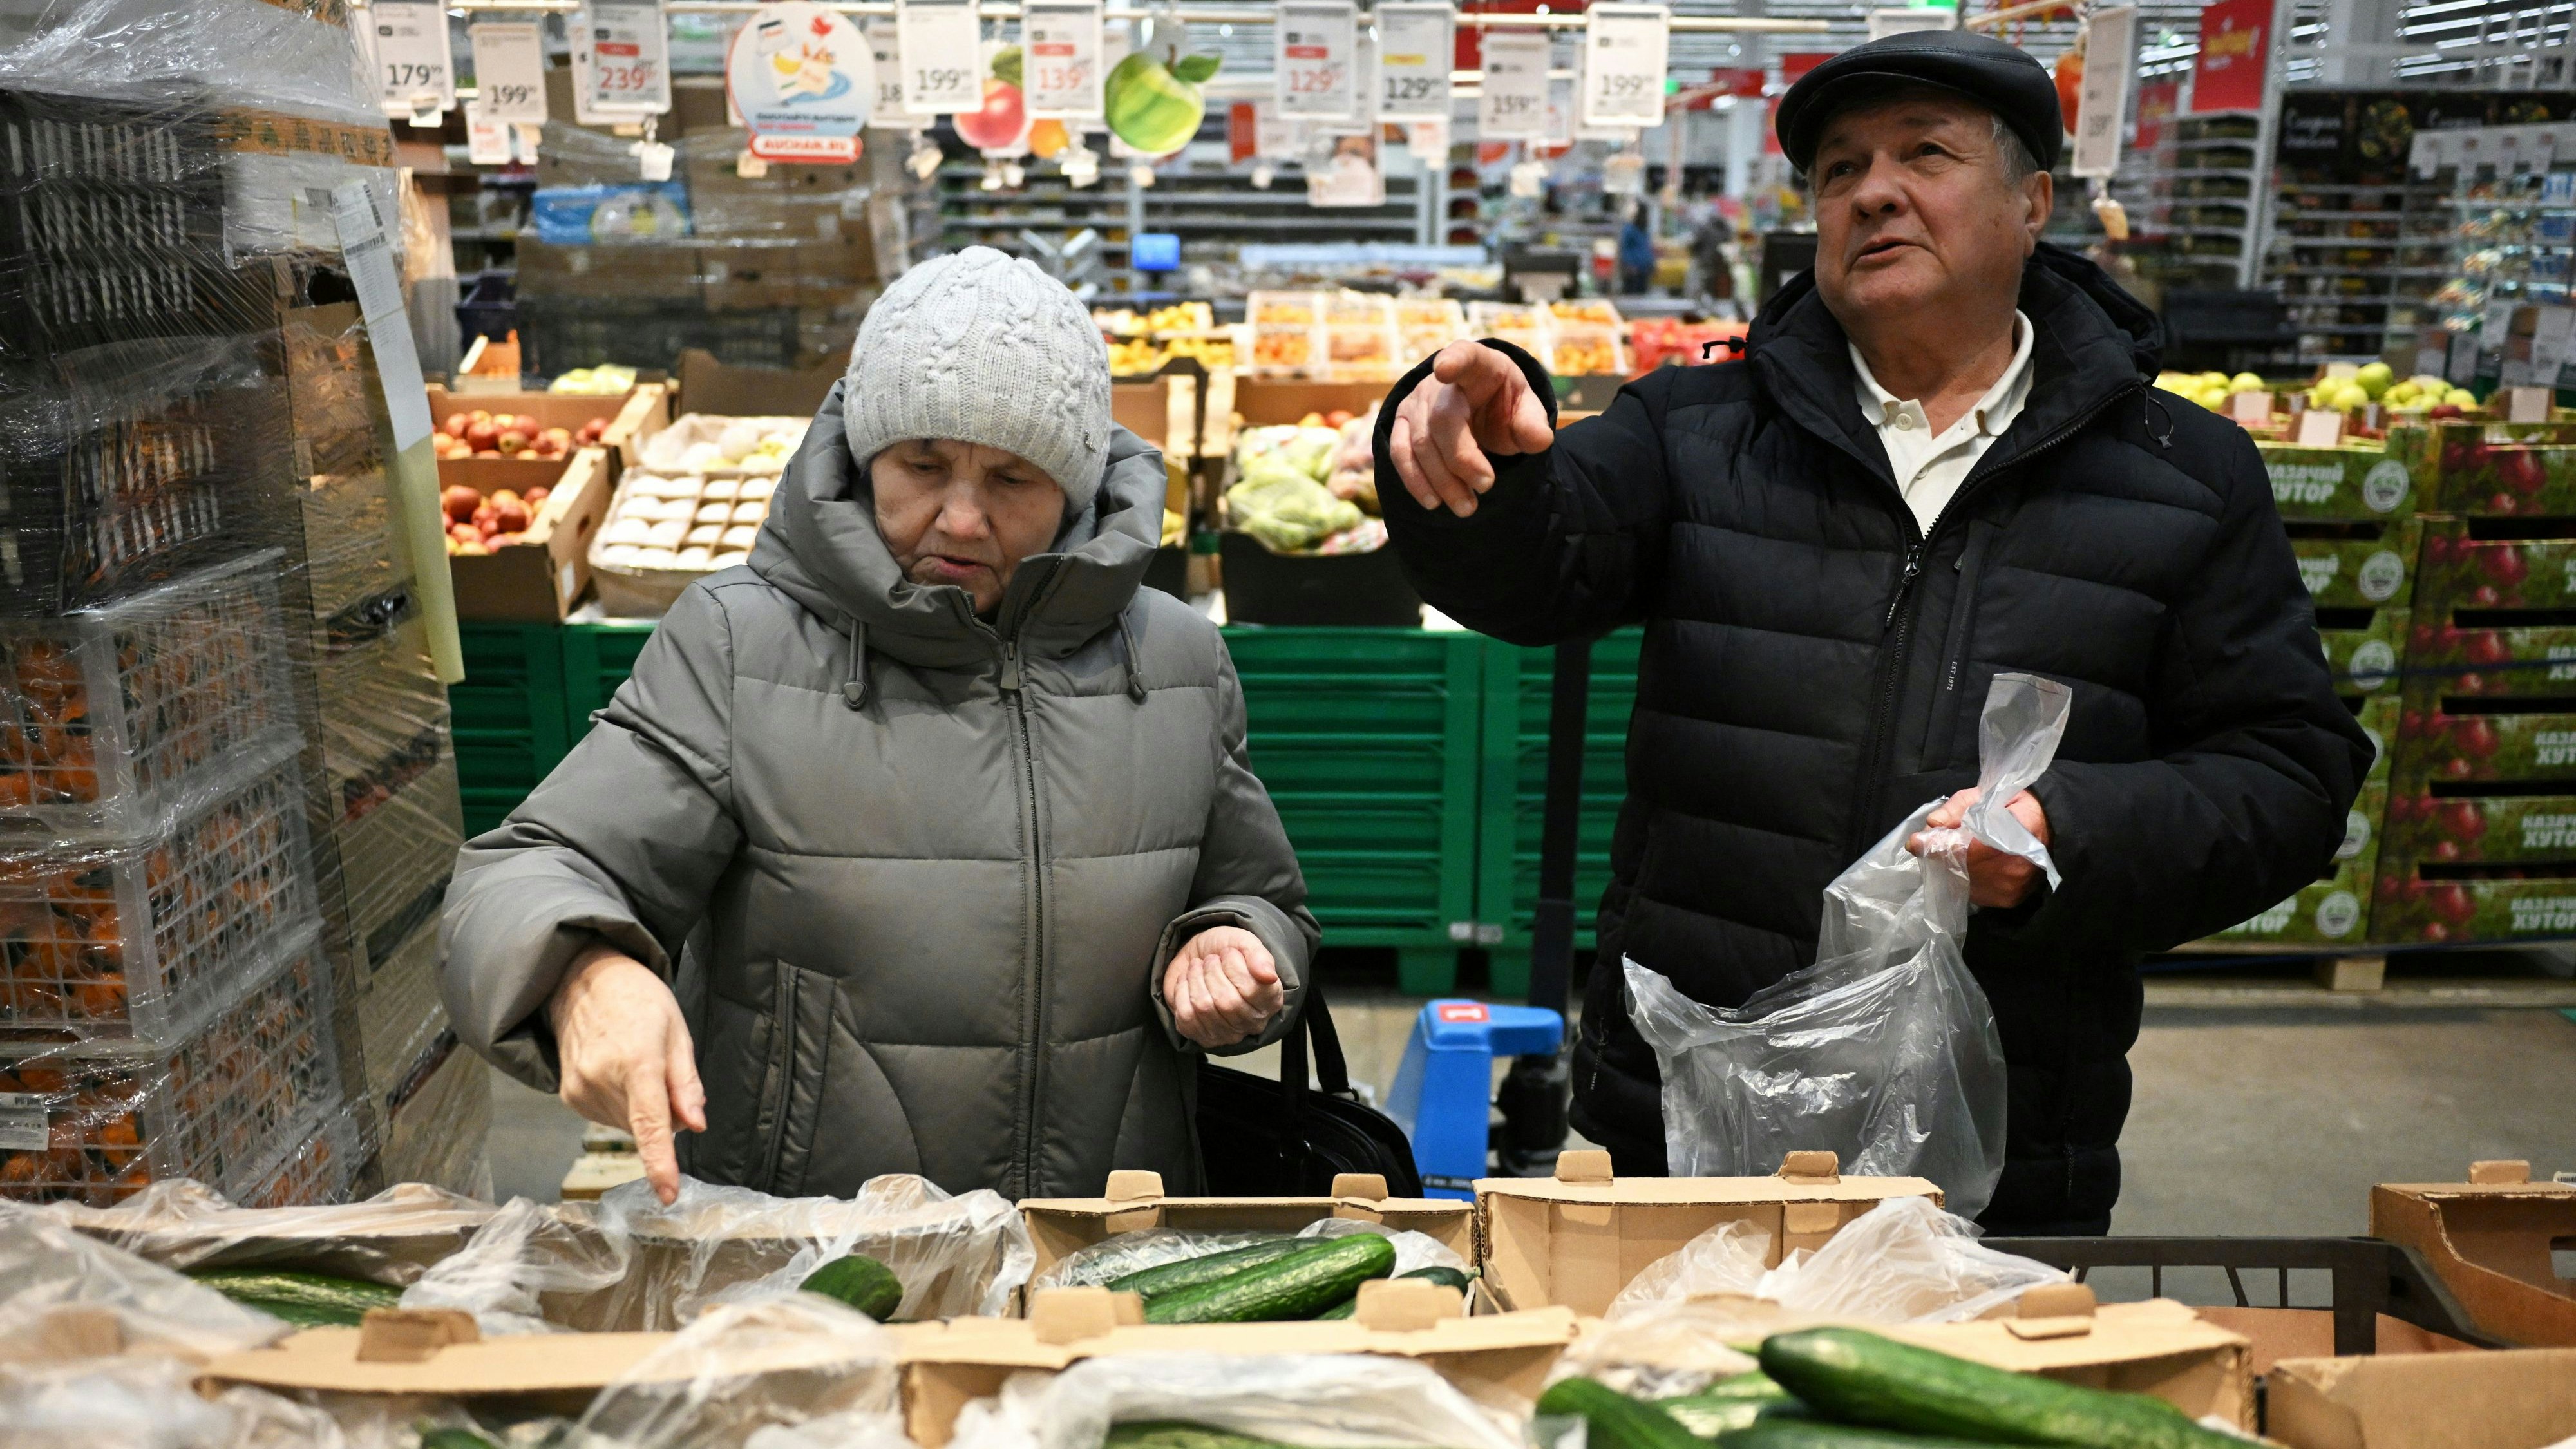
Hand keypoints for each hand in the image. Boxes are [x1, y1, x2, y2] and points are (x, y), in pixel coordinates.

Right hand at [547, 943, 705, 1203]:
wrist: (583, 980)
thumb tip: (695, 1126)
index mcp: (636, 1061)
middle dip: (664, 1115)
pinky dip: (620, 1105)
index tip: (668, 1193)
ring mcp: (579, 1089)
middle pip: (645, 1126)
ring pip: (627, 1126)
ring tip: (635, 1064)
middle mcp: (601, 1079)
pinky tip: (617, 1073)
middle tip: (664, 1074)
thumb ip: (686, 1083)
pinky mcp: (568, 1095)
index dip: (660, 1163)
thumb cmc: (638, 1000)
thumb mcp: (677, 1031)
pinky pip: (607, 1117)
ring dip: (640, 1109)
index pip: (650, 1124)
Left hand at [1163, 926, 1283, 1048]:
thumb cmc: (1224, 951)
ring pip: (1205, 1007)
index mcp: (1271, 999)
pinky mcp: (1202, 1037)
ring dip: (1196, 979)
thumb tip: (1268, 976)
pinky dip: (1182, 991)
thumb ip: (1258, 955)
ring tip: (1198, 967)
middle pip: (1227, 1002)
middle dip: (1212, 972)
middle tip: (1210, 960)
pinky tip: (1187, 981)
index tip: (1228, 952)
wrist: (1198, 956)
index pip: (1253, 990)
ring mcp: (1228, 1034)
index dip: (1235, 967)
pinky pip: (1186, 1016)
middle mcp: (1254, 1022)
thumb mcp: (1243, 942)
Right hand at [1385, 341, 1555, 517]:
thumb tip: (1540, 440)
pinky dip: (1415, 481)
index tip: (1445, 369)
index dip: (1454, 362)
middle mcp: (1439, 382)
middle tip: (1487, 486)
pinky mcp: (1402, 425)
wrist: (1476, 408)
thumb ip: (1532, 423)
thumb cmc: (1503, 406)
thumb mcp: (1525, 408)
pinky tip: (1433, 502)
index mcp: (1477, 366)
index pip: (1465, 356)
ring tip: (1466, 507)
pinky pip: (1400, 454)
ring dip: (1442, 481)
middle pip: (1442, 420)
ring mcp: (1415, 403)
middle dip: (1462, 459)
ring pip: (1421, 444)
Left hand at [1906, 788, 2051, 908]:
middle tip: (1932, 844)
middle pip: (1959, 868)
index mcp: (2011, 835)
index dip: (1937, 846)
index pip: (1964, 848)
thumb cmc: (2017, 807)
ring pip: (1963, 883)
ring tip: (1952, 853)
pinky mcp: (2008, 899)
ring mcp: (2010, 887)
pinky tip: (1969, 867)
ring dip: (1950, 869)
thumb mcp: (1989, 794)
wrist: (2053, 829)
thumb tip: (1932, 824)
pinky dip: (1964, 880)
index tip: (1915, 842)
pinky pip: (1974, 893)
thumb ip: (1958, 807)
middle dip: (1939, 856)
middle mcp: (2012, 867)